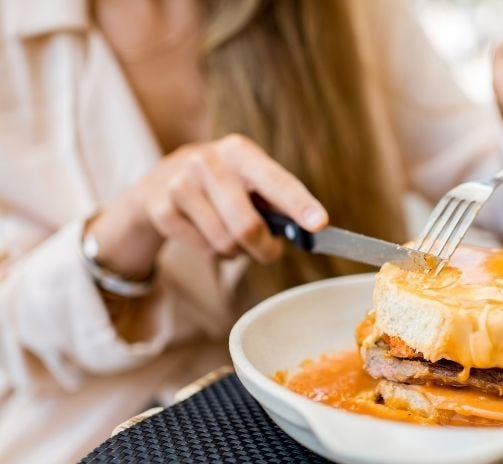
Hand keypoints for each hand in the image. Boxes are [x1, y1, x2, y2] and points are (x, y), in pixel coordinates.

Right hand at [89, 134, 327, 278]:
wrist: (161, 182)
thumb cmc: (224, 185)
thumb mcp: (249, 179)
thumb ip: (277, 200)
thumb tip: (310, 229)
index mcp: (240, 151)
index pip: (276, 181)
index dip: (299, 205)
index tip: (320, 224)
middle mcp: (208, 162)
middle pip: (247, 226)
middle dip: (264, 248)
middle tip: (269, 251)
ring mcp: (181, 185)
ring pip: (225, 243)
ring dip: (236, 251)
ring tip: (231, 234)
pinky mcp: (162, 210)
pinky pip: (204, 250)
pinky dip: (213, 252)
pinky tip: (206, 233)